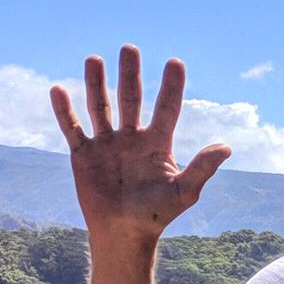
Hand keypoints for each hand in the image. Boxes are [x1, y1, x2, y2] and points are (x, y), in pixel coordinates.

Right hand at [50, 45, 231, 241]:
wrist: (123, 234)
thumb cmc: (157, 215)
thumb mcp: (184, 192)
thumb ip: (202, 168)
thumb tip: (226, 147)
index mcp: (157, 143)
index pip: (166, 108)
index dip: (171, 87)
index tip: (175, 62)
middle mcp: (132, 137)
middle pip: (130, 98)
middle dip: (130, 74)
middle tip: (129, 48)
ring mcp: (107, 144)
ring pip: (100, 106)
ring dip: (96, 84)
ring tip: (94, 59)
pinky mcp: (83, 154)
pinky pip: (73, 128)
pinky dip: (64, 111)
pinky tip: (58, 90)